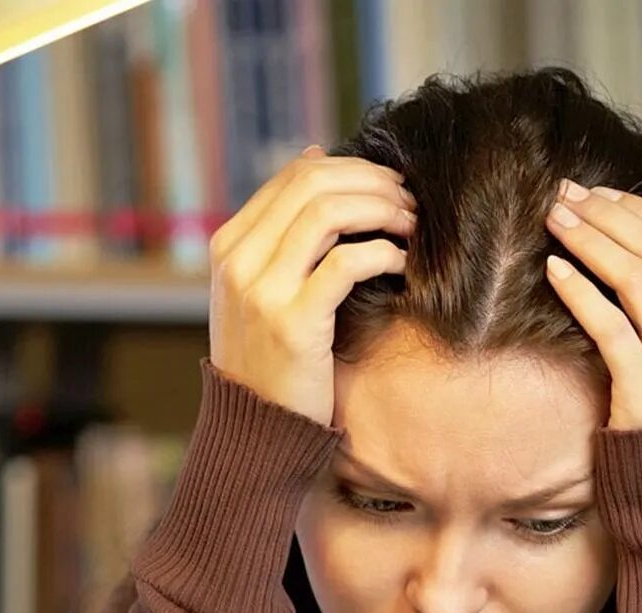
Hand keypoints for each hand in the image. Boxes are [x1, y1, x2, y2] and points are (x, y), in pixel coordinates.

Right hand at [208, 146, 415, 424]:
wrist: (256, 430)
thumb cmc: (273, 358)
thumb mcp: (262, 289)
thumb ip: (284, 230)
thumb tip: (317, 153)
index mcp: (229, 245)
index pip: (295, 176)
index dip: (352, 169)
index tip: (389, 186)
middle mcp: (238, 261)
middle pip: (313, 184)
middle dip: (373, 182)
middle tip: (410, 200)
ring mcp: (261, 291)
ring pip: (329, 213)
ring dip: (382, 210)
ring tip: (412, 225)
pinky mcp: (293, 323)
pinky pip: (346, 263)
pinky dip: (382, 252)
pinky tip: (401, 262)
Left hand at [542, 182, 641, 430]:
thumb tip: (637, 243)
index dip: (640, 209)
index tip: (600, 193)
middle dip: (608, 214)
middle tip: (566, 196)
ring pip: (636, 276)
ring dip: (591, 240)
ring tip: (556, 221)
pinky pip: (609, 324)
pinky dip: (580, 290)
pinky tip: (555, 270)